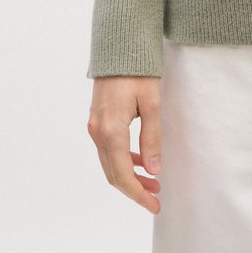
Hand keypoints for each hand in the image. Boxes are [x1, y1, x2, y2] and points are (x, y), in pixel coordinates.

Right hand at [87, 76, 162, 213]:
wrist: (119, 47)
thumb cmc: (137, 71)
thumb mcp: (151, 104)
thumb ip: (152, 138)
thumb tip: (153, 170)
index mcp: (111, 130)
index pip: (123, 175)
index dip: (138, 194)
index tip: (154, 205)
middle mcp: (98, 132)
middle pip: (113, 174)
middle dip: (135, 189)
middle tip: (156, 196)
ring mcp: (94, 126)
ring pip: (109, 163)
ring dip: (129, 176)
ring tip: (153, 181)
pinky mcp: (96, 120)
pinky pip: (108, 150)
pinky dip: (123, 160)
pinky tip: (140, 161)